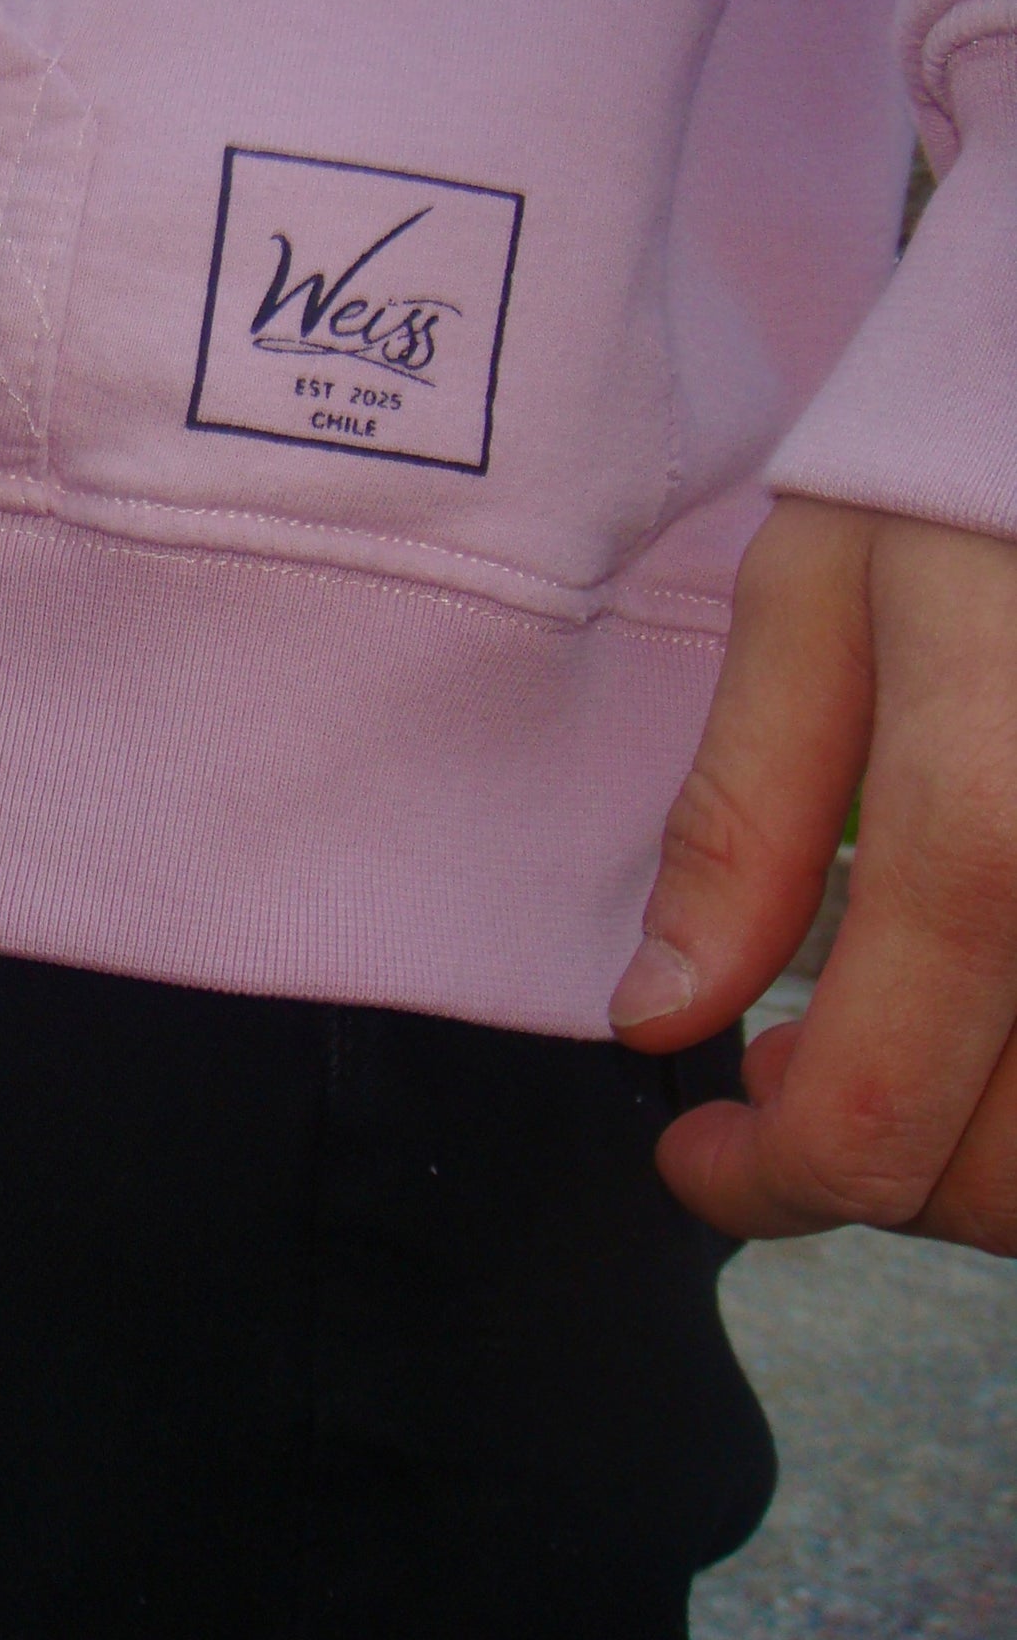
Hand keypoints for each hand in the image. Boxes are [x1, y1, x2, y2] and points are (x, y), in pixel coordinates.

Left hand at [610, 496, 1016, 1256]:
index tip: (696, 1156)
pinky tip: (987, 1005)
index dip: (763, 1181)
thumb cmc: (972, 458)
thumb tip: (657, 1013)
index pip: (877, 1116)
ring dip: (975, 1150)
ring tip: (880, 1042)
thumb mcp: (819, 600)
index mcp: (998, 827)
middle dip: (871, 1173)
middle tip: (777, 1084)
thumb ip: (743, 820)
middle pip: (1010, 1179)